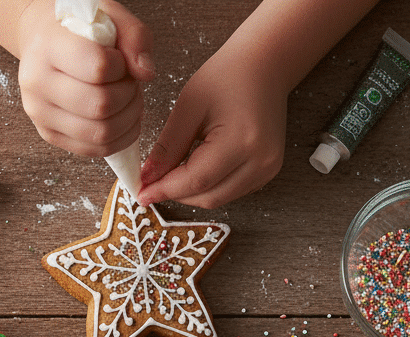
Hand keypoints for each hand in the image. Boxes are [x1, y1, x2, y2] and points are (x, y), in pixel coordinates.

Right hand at [16, 0, 153, 158]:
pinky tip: (123, 120)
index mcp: (48, 48)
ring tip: (128, 100)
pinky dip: (119, 139)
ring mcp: (41, 115)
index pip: (98, 68)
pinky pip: (94, 149)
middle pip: (100, 106)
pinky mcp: (50, 135)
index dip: (122, 66)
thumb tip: (145, 73)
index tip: (121, 60)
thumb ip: (134, 37)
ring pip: (100, 133)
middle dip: (128, 96)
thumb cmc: (75, 27)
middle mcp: (38, 85)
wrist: (41, 41)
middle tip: (129, 82)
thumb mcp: (108, 14)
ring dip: (127, 120)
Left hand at [138, 47, 287, 208]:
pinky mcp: (267, 171)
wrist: (265, 64)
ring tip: (171, 175)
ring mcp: (268, 169)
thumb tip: (148, 179)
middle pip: (207, 197)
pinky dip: (207, 188)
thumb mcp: (189, 107)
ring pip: (217, 199)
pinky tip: (194, 171)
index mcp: (242, 141)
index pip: (196, 181)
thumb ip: (167, 148)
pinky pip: (229, 192)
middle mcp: (261, 160)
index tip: (141, 193)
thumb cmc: (229, 76)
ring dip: (190, 193)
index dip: (165, 190)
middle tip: (152, 184)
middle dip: (175, 194)